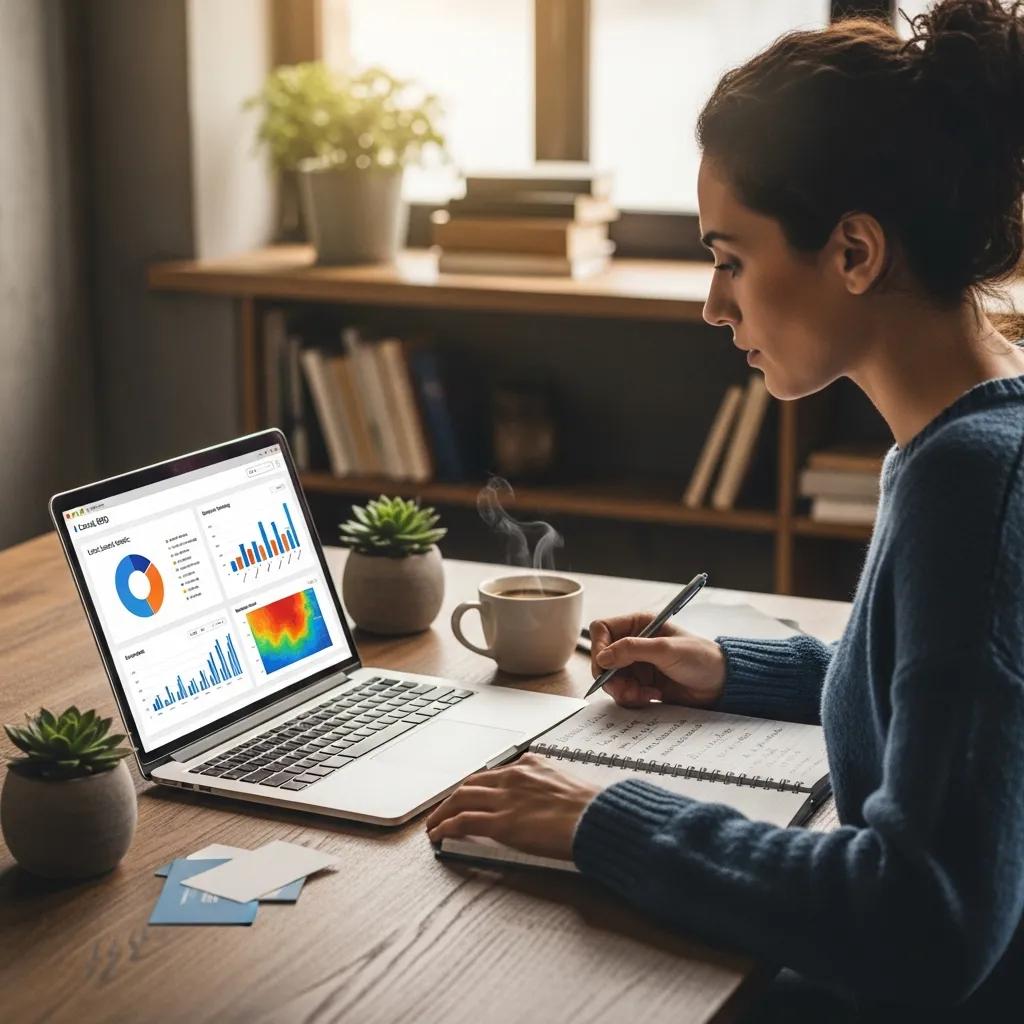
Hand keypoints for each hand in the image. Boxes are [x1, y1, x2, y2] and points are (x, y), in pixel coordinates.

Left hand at [425, 753, 601, 860]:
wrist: (599, 818)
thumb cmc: (593, 808)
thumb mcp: (568, 787)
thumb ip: (548, 790)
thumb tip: (544, 804)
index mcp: (531, 765)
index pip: (493, 774)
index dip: (476, 787)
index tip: (469, 795)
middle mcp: (514, 776)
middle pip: (472, 784)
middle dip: (453, 797)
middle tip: (443, 810)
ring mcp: (506, 799)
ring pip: (461, 799)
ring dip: (443, 812)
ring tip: (434, 824)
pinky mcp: (502, 823)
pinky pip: (463, 822)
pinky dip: (446, 827)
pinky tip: (438, 834)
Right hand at [590, 612, 726, 708]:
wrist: (721, 684)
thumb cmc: (700, 658)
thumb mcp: (666, 650)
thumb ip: (632, 650)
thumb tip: (603, 657)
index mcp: (638, 624)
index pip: (602, 630)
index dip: (599, 647)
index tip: (606, 666)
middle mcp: (634, 643)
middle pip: (602, 659)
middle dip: (611, 676)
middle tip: (626, 688)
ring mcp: (636, 665)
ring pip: (611, 679)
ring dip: (623, 690)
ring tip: (644, 694)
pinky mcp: (641, 684)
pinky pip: (623, 693)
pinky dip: (633, 698)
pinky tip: (653, 696)